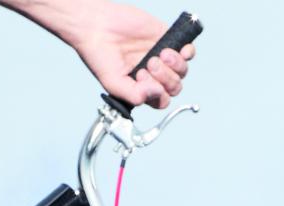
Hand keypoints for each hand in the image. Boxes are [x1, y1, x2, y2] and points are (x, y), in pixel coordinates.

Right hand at [70, 3, 196, 109]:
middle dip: (165, 78)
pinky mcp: (165, 38)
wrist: (96, 26)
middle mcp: (152, 75)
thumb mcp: (114, 84)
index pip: (161, 100)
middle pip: (174, 87)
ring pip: (182, 71)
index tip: (141, 78)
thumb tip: (156, 93)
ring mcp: (160, 57)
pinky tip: (178, 50)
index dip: (157, 93)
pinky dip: (187, 53)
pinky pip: (186, 51)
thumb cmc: (100, 55)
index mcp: (141, 89)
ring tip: (159, 55)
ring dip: (175, 66)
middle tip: (149, 63)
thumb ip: (135, 95)